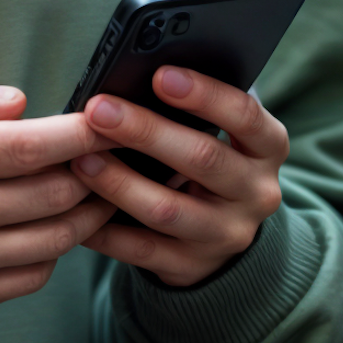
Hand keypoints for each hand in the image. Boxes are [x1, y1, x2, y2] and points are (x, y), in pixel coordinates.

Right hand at [0, 73, 111, 316]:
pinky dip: (57, 248)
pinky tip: (57, 223)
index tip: (108, 122)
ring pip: (54, 238)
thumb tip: (21, 103)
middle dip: (94, 172)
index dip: (77, 135)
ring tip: (101, 189)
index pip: (25, 145)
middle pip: (50, 194)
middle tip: (113, 156)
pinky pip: (37, 274)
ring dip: (89, 212)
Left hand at [72, 66, 288, 288]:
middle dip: (145, 131)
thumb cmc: (209, 158)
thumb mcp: (218, 131)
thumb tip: (132, 75)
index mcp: (267, 148)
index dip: (205, 95)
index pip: (245, 116)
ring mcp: (226, 235)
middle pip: (202, 159)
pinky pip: (142, 249)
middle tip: (99, 110)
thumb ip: (190, 108)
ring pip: (168, 209)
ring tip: (80, 159)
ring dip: (118, 182)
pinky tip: (75, 210)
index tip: (160, 75)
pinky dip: (105, 230)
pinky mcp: (192, 266)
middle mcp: (256, 193)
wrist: (223, 230)